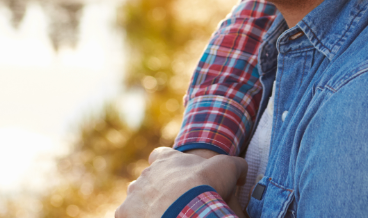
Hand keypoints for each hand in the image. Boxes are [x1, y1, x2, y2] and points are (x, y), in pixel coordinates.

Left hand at [115, 147, 247, 217]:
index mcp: (166, 160)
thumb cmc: (205, 185)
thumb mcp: (227, 167)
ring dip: (148, 206)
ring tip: (166, 215)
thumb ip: (235, 165)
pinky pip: (129, 216)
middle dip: (159, 191)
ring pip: (137, 199)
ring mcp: (133, 195)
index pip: (160, 155)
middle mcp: (145, 175)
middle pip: (148, 181)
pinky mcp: (124, 214)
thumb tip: (243, 172)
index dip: (168, 164)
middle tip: (176, 204)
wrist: (186, 209)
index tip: (178, 176)